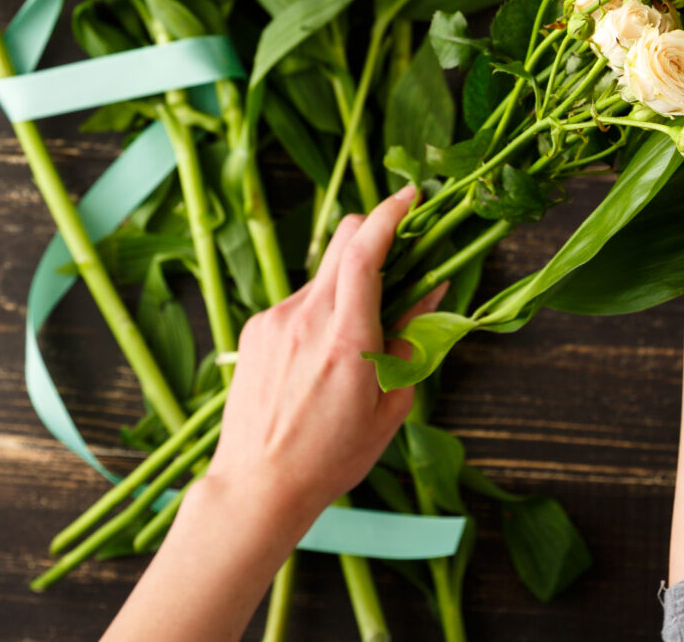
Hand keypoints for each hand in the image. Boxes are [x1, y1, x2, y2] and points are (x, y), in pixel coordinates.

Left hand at [203, 185, 441, 529]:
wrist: (258, 485)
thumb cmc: (330, 457)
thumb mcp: (390, 408)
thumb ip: (411, 345)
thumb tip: (428, 295)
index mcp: (346, 339)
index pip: (365, 251)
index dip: (390, 215)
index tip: (412, 198)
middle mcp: (306, 318)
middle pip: (342, 241)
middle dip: (374, 236)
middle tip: (400, 258)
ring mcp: (275, 321)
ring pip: (322, 276)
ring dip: (347, 288)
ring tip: (355, 345)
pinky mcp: (255, 330)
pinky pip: (299, 303)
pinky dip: (320, 314)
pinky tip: (319, 362)